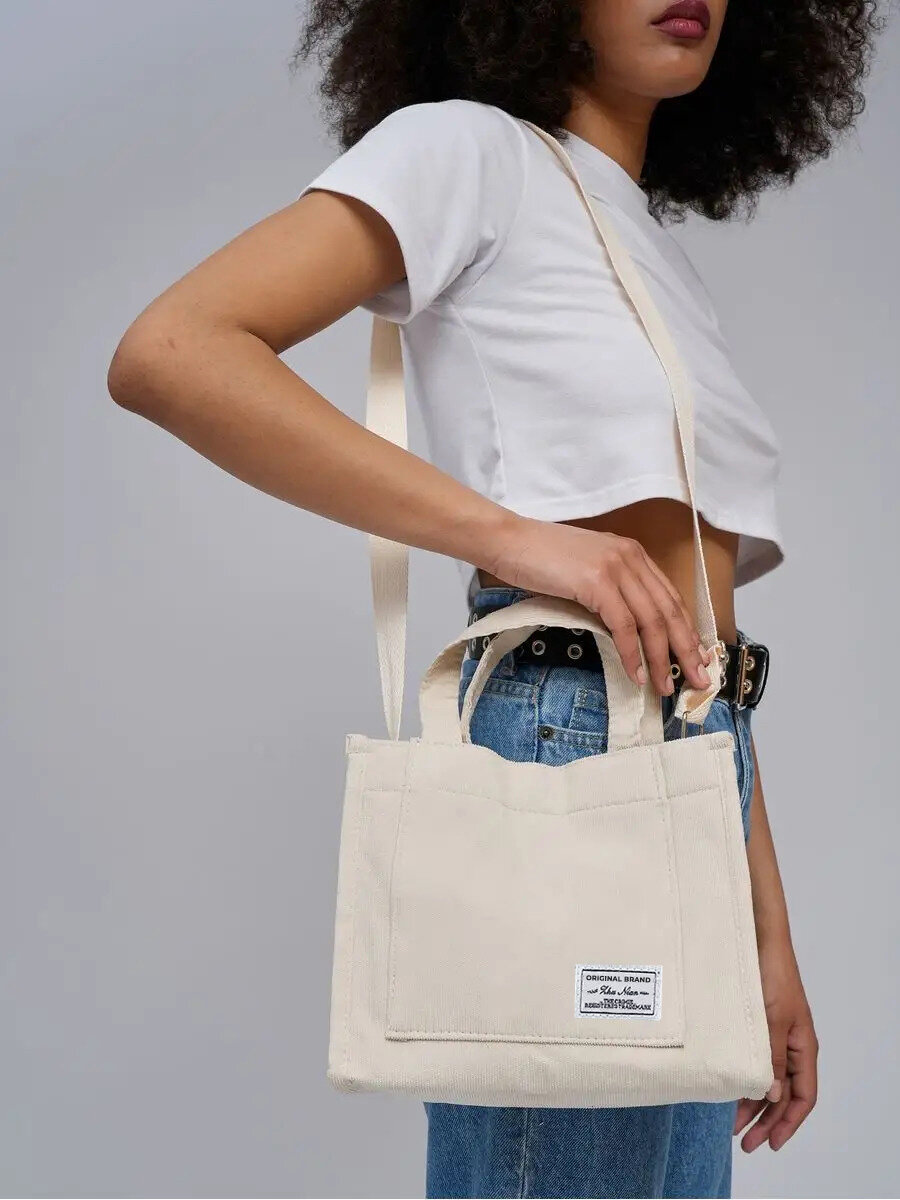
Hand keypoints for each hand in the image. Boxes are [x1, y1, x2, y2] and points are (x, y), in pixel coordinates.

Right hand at [485, 515, 713, 697]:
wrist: (507, 540)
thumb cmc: (539, 558)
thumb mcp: (586, 569)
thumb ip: (610, 588)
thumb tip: (626, 628)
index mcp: (632, 553)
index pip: (671, 596)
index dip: (687, 629)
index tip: (697, 656)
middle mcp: (631, 557)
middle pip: (670, 610)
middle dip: (687, 649)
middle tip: (700, 679)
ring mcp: (615, 567)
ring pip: (651, 621)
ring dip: (662, 658)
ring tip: (666, 686)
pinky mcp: (596, 582)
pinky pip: (624, 626)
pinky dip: (633, 653)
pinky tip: (636, 674)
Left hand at [735, 938, 817, 1151]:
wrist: (757, 939)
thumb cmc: (770, 974)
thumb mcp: (772, 1019)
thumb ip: (772, 1058)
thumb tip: (773, 1096)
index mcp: (802, 1046)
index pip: (804, 1095)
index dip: (789, 1122)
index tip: (771, 1143)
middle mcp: (790, 1045)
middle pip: (785, 1094)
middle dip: (767, 1120)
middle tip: (746, 1143)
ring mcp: (774, 1037)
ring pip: (769, 1081)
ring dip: (754, 1104)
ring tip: (734, 1126)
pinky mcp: (756, 1027)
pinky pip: (756, 1062)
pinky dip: (746, 1080)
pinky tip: (732, 1092)